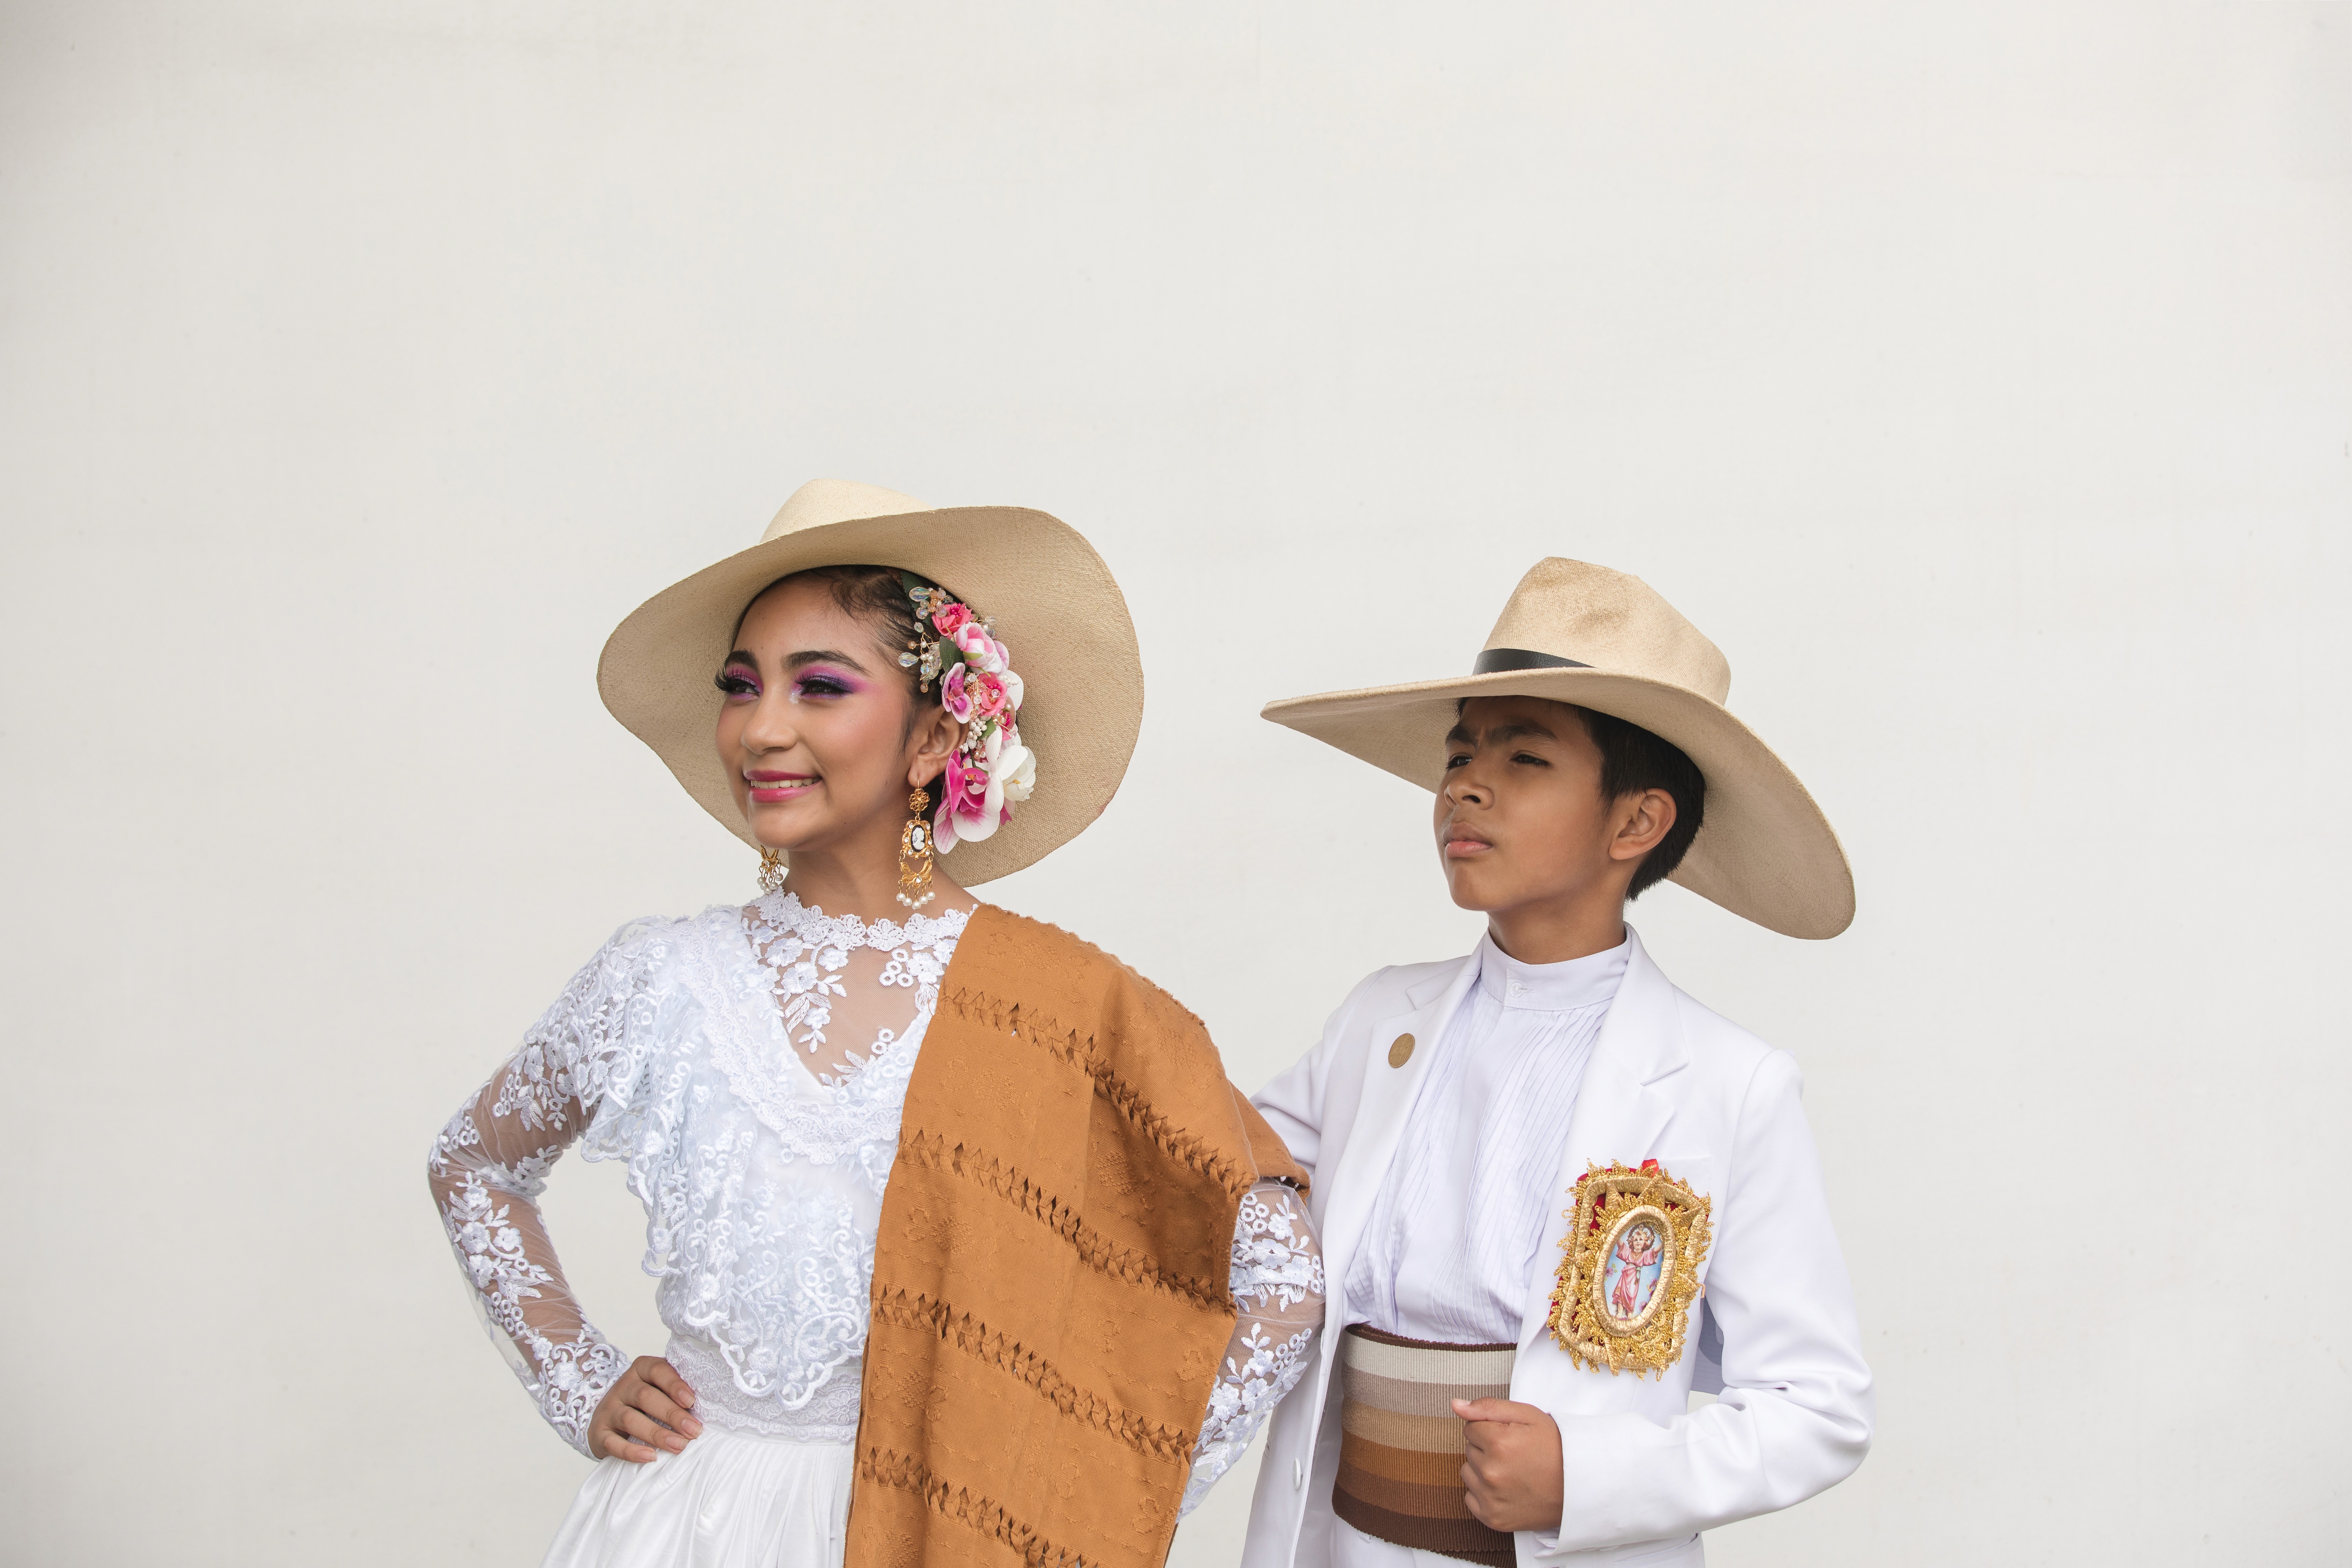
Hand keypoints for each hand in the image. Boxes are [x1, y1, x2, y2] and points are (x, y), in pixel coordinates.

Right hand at [588, 1355, 702, 1461]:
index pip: (657, 1370)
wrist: (607, 1418)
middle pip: (645, 1396)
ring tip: (679, 1446)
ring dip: (657, 1434)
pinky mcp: (598, 1433)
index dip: (674, 1384)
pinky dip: (631, 1451)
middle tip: (694, 1431)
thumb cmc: (646, 1404)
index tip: (692, 1401)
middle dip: (672, 1414)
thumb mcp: (660, 1390)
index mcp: (641, 1370)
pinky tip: (650, 1457)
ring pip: (630, 1419)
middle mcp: (623, 1386)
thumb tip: (709, 1409)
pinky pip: (612, 1443)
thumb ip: (678, 1394)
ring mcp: (608, 1410)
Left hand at [1452, 1397, 1562, 1531]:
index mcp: (1498, 1443)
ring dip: (1483, 1470)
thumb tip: (1456, 1405)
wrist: (1578, 1486)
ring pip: (1467, 1472)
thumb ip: (1488, 1407)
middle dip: (1487, 1448)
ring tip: (1511, 1471)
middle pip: (1469, 1450)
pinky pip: (1470, 1498)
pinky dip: (1483, 1493)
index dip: (1490, 1429)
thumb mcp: (1528, 1415)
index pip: (1470, 1427)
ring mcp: (1491, 1498)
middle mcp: (1491, 1472)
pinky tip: (1506, 1489)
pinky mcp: (1492, 1518)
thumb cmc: (1555, 1447)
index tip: (1510, 1436)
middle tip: (1515, 1454)